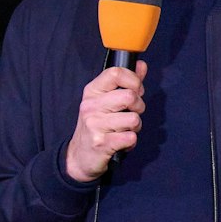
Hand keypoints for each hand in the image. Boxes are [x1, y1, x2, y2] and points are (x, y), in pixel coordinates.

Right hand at [65, 61, 147, 182]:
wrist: (79, 156)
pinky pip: (131, 138)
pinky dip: (131, 142)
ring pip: (133, 119)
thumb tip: (141, 65)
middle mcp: (91, 106)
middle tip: (131, 113)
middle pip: (129, 96)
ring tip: (124, 129)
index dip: (134, 81)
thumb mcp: (106, 100)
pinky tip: (121, 142)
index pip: (116, 73)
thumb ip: (126, 83)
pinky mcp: (101, 143)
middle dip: (139, 107)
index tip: (135, 91)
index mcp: (92, 91)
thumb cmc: (97, 125)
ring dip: (135, 127)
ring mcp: (95, 125)